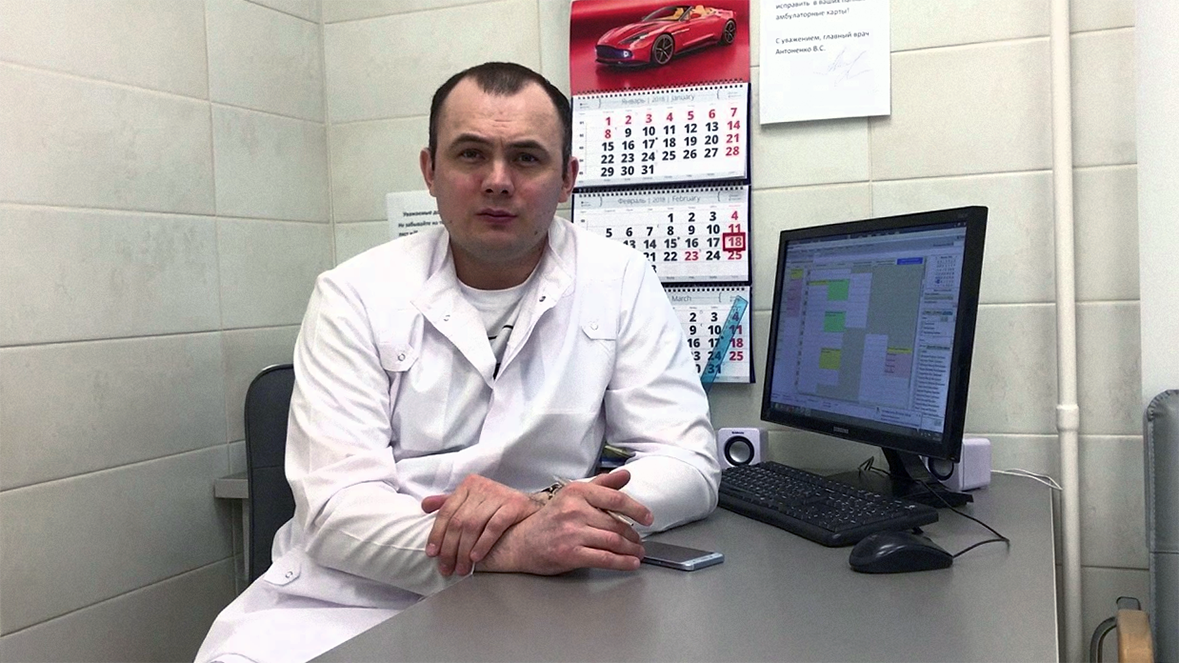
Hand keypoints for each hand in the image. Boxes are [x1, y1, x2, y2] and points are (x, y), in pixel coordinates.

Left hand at [421, 474, 541, 576]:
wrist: (529, 506)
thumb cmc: (496, 507)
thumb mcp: (471, 502)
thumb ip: (449, 504)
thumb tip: (425, 506)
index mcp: (468, 485)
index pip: (446, 512)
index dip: (437, 534)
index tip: (432, 554)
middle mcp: (482, 487)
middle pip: (458, 521)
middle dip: (450, 548)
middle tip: (447, 568)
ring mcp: (499, 494)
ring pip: (473, 525)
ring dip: (464, 550)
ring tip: (461, 568)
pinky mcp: (514, 504)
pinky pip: (494, 526)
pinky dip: (483, 543)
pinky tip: (476, 557)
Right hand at [478, 470, 654, 575]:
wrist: (519, 541)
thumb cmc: (549, 519)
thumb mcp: (573, 496)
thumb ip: (601, 486)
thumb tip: (626, 475)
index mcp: (577, 492)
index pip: (615, 499)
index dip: (636, 509)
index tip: (648, 518)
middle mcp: (574, 510)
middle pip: (616, 524)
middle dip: (633, 536)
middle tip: (639, 542)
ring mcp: (572, 532)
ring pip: (613, 541)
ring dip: (631, 549)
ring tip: (637, 553)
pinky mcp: (570, 553)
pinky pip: (604, 558)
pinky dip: (622, 562)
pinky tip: (630, 563)